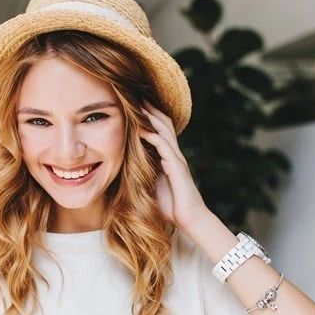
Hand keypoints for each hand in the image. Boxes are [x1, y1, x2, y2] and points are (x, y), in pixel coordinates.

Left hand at [138, 101, 207, 230]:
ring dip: (151, 117)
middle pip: (163, 124)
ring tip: (138, 103)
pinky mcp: (177, 167)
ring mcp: (177, 159)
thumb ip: (142, 174)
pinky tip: (141, 129)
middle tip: (136, 94)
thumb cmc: (171, 206)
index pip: (158, 130)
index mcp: (167, 157)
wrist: (190, 220)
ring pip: (164, 131)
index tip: (134, 104)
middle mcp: (173, 154)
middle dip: (150, 109)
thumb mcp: (151, 186)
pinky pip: (164, 147)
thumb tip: (124, 169)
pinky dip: (152, 136)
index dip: (148, 116)